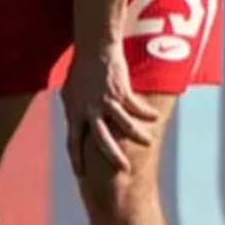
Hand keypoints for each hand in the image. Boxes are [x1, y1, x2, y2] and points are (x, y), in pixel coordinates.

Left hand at [59, 47, 159, 176]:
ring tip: (149, 143)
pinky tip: (156, 118)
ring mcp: (106, 101)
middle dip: (113, 156)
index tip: (80, 175)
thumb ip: (74, 111)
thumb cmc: (80, 71)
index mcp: (75, 112)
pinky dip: (147, 114)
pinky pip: (137, 107)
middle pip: (101, 138)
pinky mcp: (121, 91)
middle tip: (124, 171)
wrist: (93, 49)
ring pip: (125, 124)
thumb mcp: (69, 93)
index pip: (73, 140)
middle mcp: (90, 109)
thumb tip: (73, 125)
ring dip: (138, 136)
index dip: (76, 158)